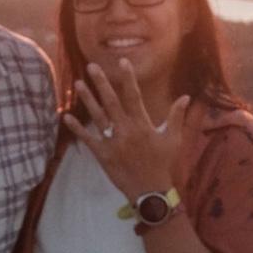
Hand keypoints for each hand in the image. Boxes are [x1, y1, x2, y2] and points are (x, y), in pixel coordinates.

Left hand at [62, 60, 187, 202]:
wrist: (150, 192)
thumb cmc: (163, 164)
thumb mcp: (174, 140)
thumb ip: (176, 117)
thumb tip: (186, 97)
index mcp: (143, 124)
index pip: (134, 96)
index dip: (128, 78)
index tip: (122, 61)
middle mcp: (126, 130)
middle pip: (111, 101)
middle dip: (101, 83)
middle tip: (92, 66)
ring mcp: (113, 142)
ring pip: (98, 116)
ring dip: (87, 100)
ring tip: (78, 84)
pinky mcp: (102, 154)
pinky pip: (88, 139)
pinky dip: (77, 128)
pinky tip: (66, 116)